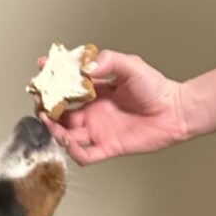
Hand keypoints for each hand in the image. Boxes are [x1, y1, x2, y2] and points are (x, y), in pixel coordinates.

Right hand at [38, 50, 188, 164]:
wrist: (174, 111)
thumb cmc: (156, 88)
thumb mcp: (131, 65)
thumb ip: (109, 61)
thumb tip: (87, 65)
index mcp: (95, 92)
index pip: (66, 87)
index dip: (53, 79)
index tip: (42, 69)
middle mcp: (93, 112)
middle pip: (61, 114)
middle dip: (47, 108)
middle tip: (40, 102)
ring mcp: (99, 131)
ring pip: (67, 135)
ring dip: (55, 130)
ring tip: (49, 122)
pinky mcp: (107, 147)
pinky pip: (85, 155)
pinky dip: (73, 152)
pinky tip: (68, 142)